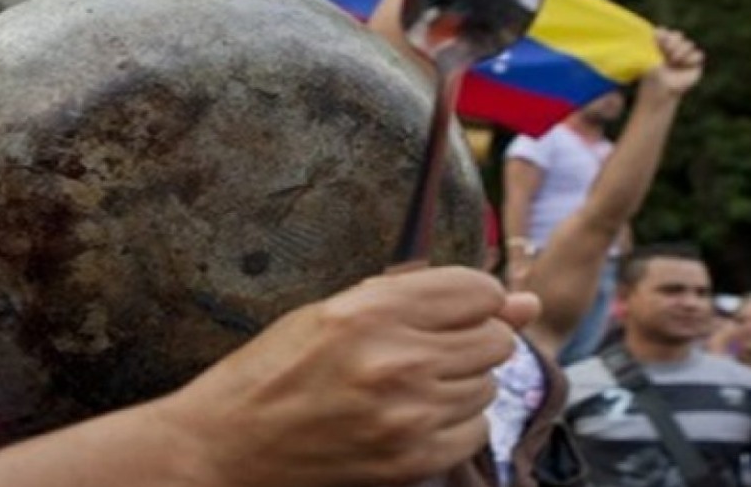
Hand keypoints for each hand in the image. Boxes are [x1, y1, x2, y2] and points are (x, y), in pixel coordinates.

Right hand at [153, 266, 539, 486]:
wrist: (225, 445)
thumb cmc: (277, 367)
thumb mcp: (339, 309)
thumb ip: (429, 298)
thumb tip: (525, 302)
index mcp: (374, 309)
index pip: (479, 291)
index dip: (472, 300)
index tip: (451, 312)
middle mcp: (398, 359)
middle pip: (495, 339)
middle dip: (472, 340)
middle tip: (427, 350)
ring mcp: (408, 415)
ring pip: (490, 385)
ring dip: (463, 382)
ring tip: (411, 385)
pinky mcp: (410, 460)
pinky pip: (475, 431)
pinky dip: (455, 423)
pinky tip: (415, 417)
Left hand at [642, 29, 704, 97]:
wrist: (661, 92)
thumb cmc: (652, 77)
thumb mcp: (649, 58)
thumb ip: (653, 44)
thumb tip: (657, 30)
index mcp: (658, 47)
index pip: (664, 31)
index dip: (663, 34)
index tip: (658, 40)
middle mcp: (672, 50)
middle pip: (678, 35)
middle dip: (672, 41)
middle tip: (667, 51)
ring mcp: (684, 57)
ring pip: (689, 43)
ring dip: (680, 51)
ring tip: (674, 61)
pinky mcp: (694, 65)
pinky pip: (698, 54)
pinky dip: (690, 59)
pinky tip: (683, 65)